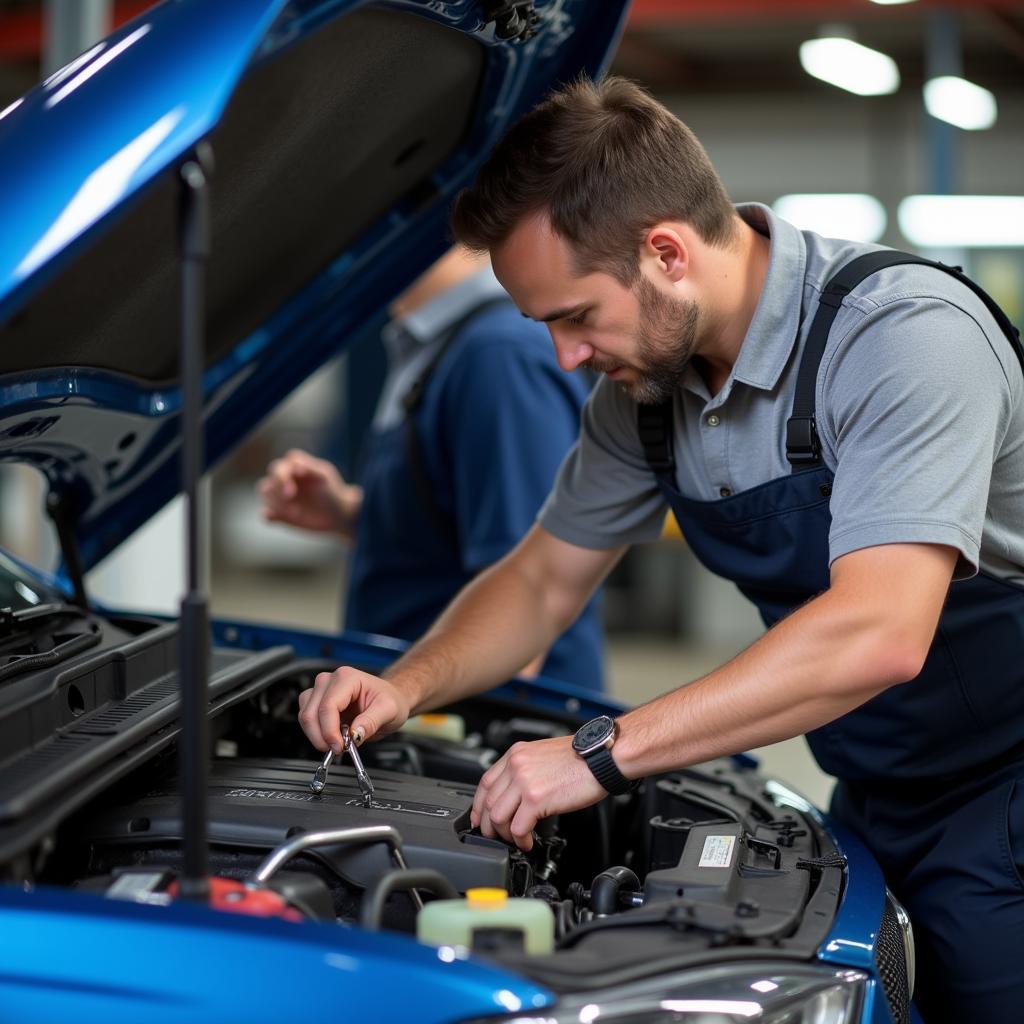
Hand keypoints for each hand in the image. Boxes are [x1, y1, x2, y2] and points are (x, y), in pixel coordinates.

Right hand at [258, 449, 360, 537]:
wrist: (339, 515)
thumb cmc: (332, 492)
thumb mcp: (325, 477)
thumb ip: (311, 468)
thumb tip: (295, 467)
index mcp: (295, 467)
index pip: (280, 466)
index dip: (282, 476)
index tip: (292, 489)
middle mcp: (285, 480)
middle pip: (270, 479)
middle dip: (278, 489)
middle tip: (290, 498)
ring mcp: (280, 496)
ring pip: (266, 493)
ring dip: (276, 503)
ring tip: (295, 513)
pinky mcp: (279, 513)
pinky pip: (266, 514)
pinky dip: (268, 515)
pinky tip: (274, 517)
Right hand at [297, 666, 410, 753]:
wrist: (390, 698)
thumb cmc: (389, 699)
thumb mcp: (389, 710)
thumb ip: (372, 721)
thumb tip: (355, 735)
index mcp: (346, 677)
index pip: (328, 706)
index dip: (330, 731)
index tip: (339, 746)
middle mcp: (329, 680)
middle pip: (311, 713)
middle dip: (322, 736)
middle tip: (338, 749)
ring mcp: (320, 690)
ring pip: (305, 717)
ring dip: (317, 736)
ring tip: (337, 742)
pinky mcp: (316, 701)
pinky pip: (307, 720)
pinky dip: (316, 733)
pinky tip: (332, 736)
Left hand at [471, 736, 606, 850]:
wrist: (602, 757)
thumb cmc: (582, 758)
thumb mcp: (544, 756)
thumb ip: (526, 771)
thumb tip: (516, 796)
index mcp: (516, 754)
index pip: (485, 782)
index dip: (479, 806)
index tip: (480, 819)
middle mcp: (516, 765)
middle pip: (487, 801)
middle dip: (489, 825)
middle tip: (498, 836)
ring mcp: (524, 781)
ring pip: (497, 816)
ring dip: (504, 834)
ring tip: (516, 840)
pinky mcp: (536, 798)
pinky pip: (517, 827)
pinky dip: (520, 839)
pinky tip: (528, 842)